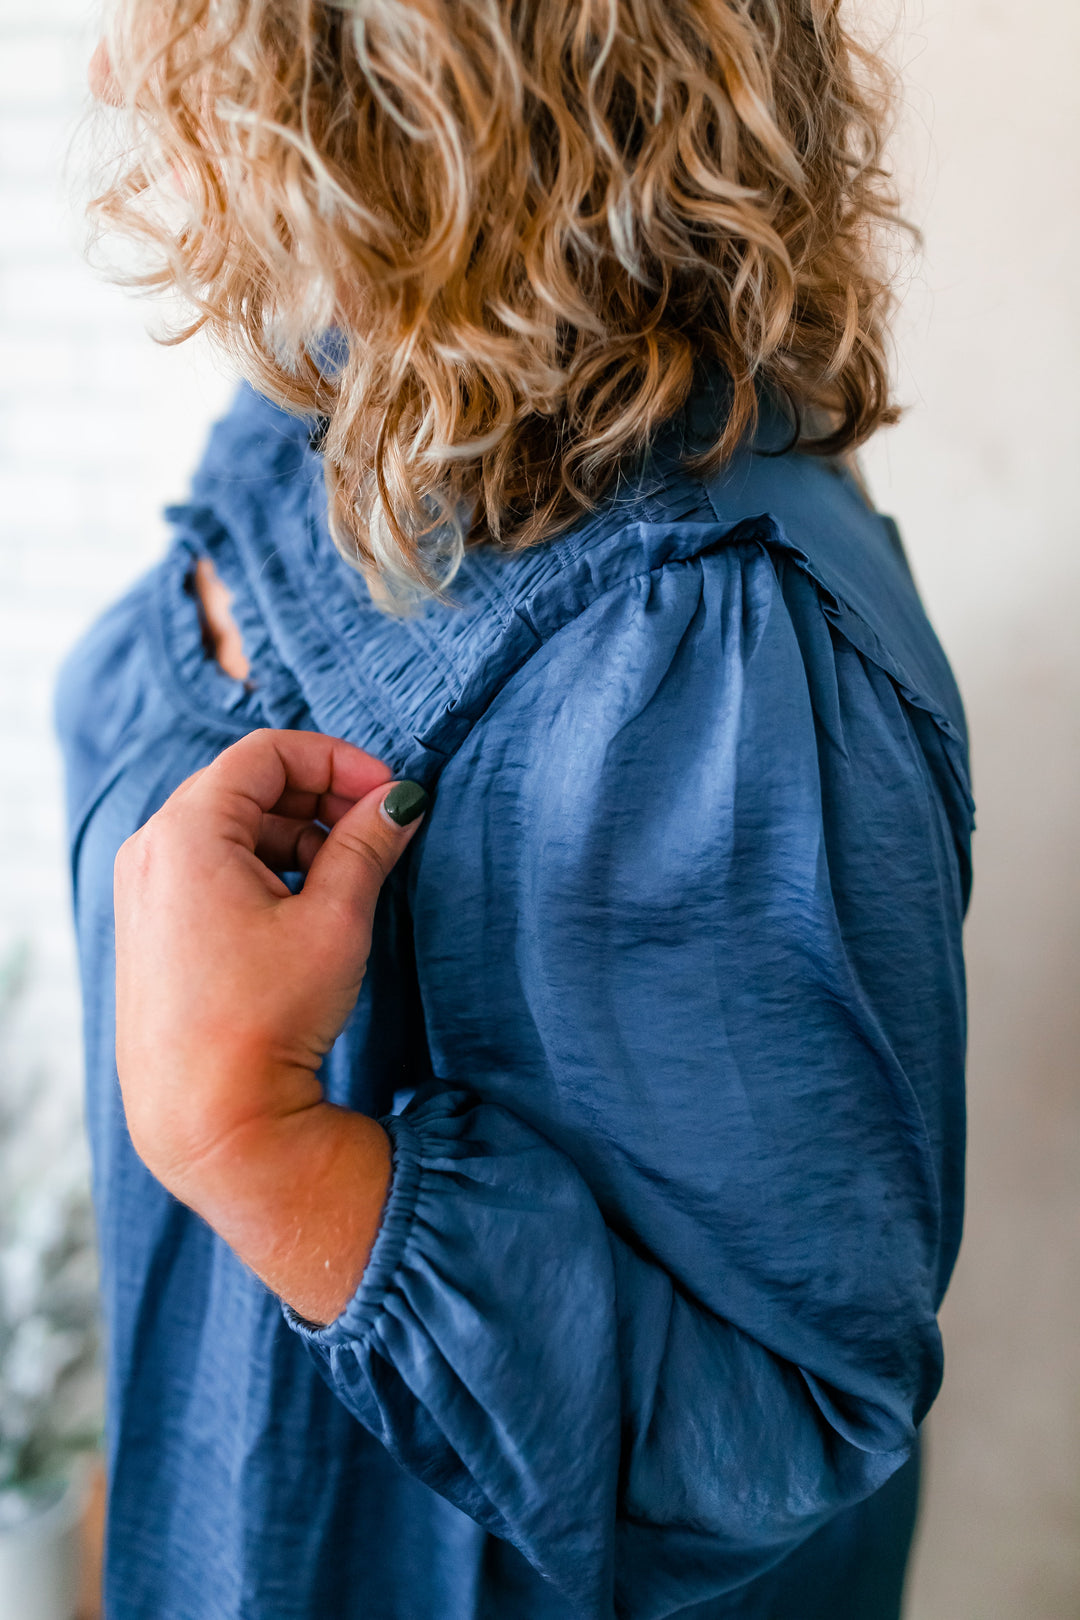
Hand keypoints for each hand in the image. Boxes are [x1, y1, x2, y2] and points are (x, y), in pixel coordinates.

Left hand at [113, 729, 428, 1323]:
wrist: (209, 1121)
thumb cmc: (266, 1020)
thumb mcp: (334, 921)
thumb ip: (368, 845)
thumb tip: (401, 802)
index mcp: (186, 831)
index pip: (268, 753)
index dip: (339, 760)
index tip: (389, 793)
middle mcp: (151, 850)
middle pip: (248, 787)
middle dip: (322, 799)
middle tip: (381, 832)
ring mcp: (145, 891)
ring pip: (233, 829)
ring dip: (298, 837)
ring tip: (352, 879)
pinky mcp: (153, 929)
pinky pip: (213, 869)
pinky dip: (267, 870)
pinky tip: (310, 910)